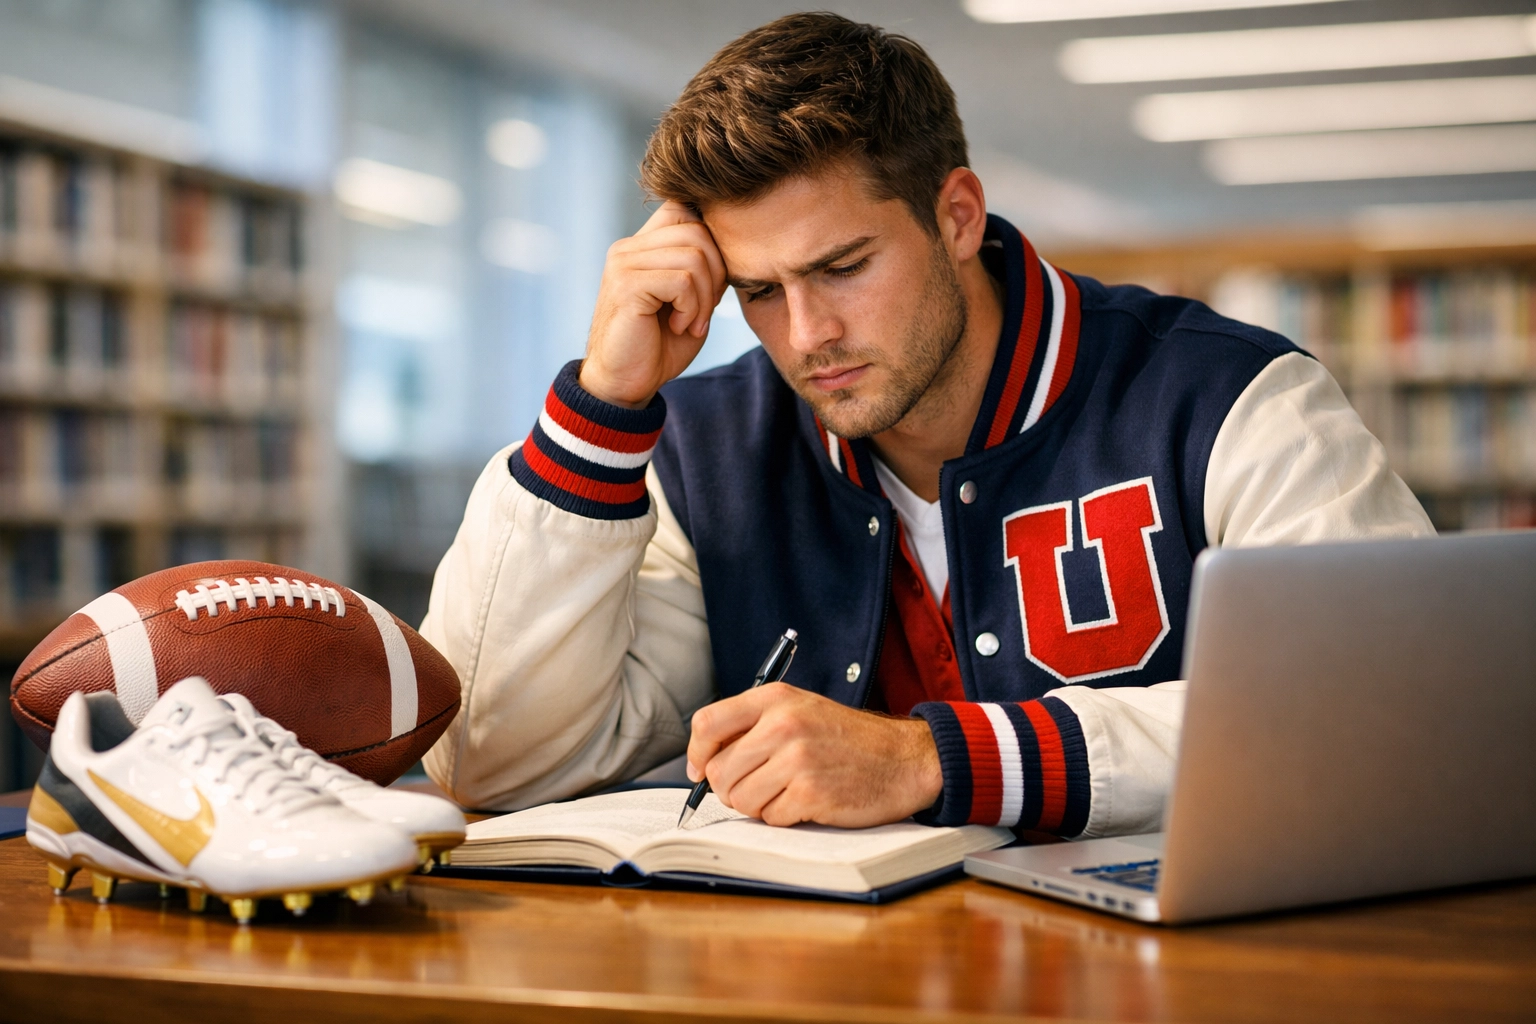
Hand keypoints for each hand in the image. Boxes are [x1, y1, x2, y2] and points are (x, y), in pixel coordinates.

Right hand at [581, 201, 726, 407]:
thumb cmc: (659, 345)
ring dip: (705, 297)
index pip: (684, 210)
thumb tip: (731, 242)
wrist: (626, 384)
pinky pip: (681, 280)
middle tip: (705, 311)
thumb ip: (702, 268)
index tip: (709, 286)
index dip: (711, 244)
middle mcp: (628, 248)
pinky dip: (692, 308)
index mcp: (640, 246)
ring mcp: (624, 263)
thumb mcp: (690, 301)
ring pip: (694, 255)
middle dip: (716, 273)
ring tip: (691, 322)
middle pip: (697, 230)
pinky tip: (680, 326)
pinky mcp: (626, 285)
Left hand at [685, 683, 943, 827]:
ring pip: (739, 798)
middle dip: (731, 788)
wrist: (904, 759)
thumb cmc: (847, 740)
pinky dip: (783, 817)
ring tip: (787, 792)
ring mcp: (797, 759)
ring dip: (758, 805)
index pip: (707, 724)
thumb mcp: (800, 711)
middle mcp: (782, 724)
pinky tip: (808, 802)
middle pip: (718, 770)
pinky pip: (769, 817)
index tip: (701, 770)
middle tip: (759, 787)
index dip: (697, 753)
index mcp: (775, 699)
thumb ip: (753, 726)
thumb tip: (702, 763)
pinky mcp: (810, 792)